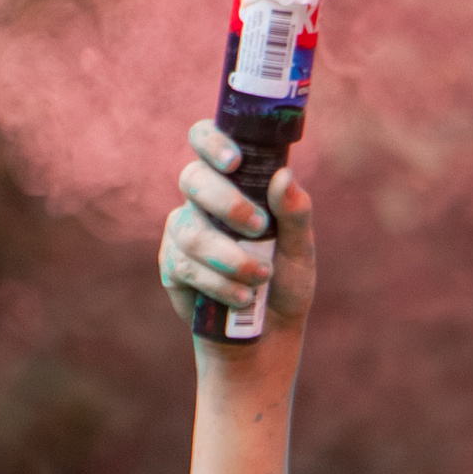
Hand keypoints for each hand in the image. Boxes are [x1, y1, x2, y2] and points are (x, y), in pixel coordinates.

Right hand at [160, 119, 316, 343]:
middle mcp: (202, 201)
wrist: (267, 334)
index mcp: (233, 182)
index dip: (212, 141)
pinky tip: (243, 297)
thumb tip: (284, 176)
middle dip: (227, 203)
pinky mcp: (172, 266)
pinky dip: (219, 283)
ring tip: (261, 276)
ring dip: (230, 256)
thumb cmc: (284, 283)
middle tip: (260, 228)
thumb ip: (295, 214)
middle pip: (193, 179)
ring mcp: (183, 232)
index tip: (235, 161)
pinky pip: (186, 267)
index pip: (206, 139)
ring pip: (191, 231)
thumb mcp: (300, 250)